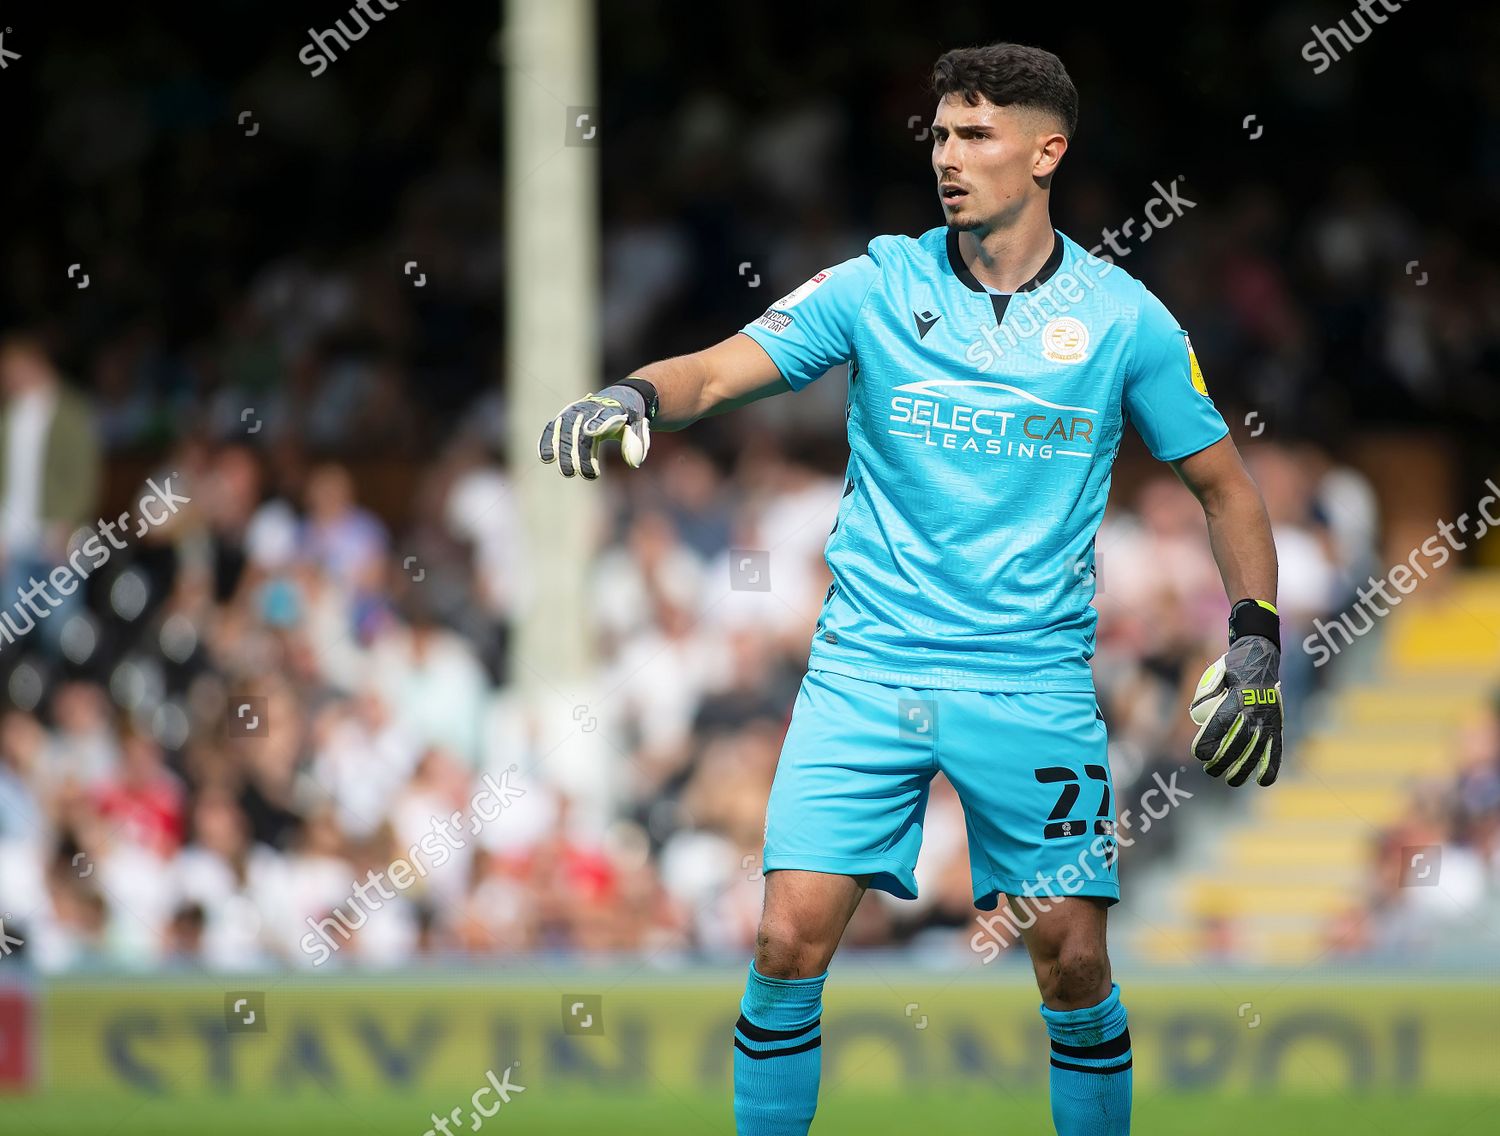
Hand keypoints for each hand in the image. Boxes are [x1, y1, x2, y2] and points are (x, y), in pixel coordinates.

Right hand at [537, 384, 650, 479]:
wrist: (619, 397)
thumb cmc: (630, 416)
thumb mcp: (639, 425)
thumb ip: (637, 442)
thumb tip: (633, 464)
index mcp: (612, 407)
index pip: (604, 416)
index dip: (598, 423)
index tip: (592, 433)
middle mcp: (590, 407)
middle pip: (581, 429)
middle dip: (580, 452)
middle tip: (585, 474)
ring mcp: (575, 411)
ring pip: (565, 430)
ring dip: (564, 452)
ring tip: (568, 473)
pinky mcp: (565, 417)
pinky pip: (553, 428)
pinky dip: (548, 442)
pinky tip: (546, 458)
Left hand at [1188, 635, 1282, 785]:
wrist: (1261, 657)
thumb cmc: (1233, 668)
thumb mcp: (1216, 674)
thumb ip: (1206, 693)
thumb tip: (1195, 713)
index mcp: (1238, 697)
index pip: (1221, 723)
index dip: (1209, 741)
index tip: (1198, 754)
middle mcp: (1255, 709)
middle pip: (1238, 741)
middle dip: (1223, 760)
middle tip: (1210, 771)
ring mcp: (1268, 718)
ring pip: (1256, 748)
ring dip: (1244, 768)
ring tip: (1231, 781)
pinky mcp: (1276, 723)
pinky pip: (1276, 747)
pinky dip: (1272, 765)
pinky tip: (1263, 781)